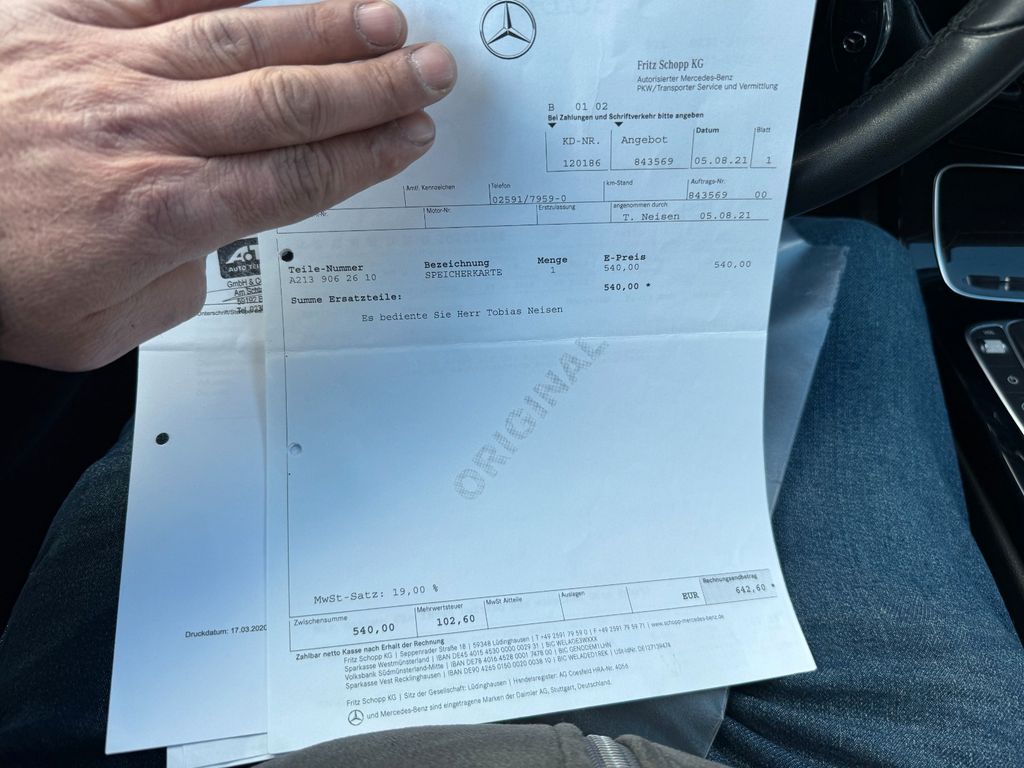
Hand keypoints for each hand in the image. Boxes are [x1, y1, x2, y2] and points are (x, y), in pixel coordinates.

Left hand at [0, 0, 455, 369]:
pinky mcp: (54, 21)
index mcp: (166, 213)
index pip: (299, 175)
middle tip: (429, 67)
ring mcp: (102, 70)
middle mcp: (147, 133)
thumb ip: (179, 284)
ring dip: (320, 27)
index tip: (411, 133)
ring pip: (238, 40)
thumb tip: (212, 243)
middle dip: (372, 85)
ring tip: (381, 16)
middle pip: (289, 103)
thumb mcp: (99, 329)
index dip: (368, 152)